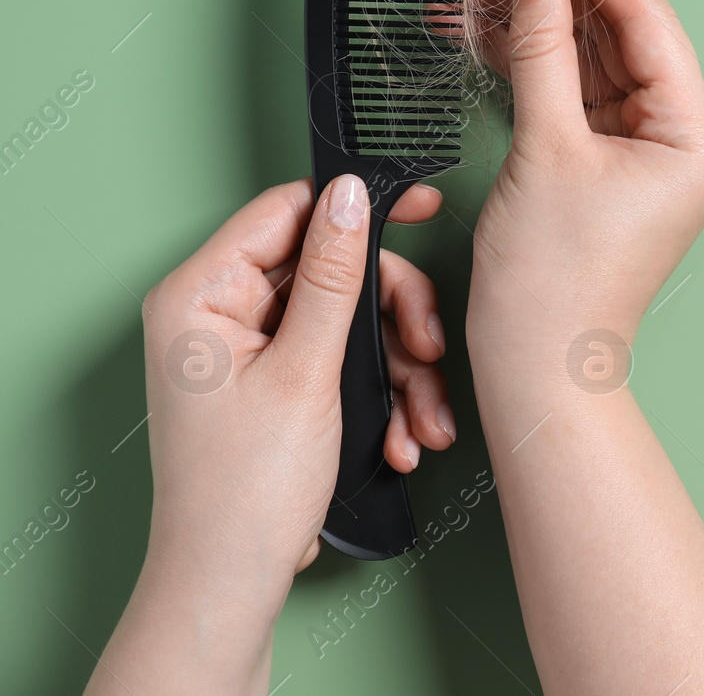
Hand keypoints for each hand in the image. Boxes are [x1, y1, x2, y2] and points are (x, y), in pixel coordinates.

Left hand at [90, 176, 456, 693]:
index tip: (420, 209)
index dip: (357, 209)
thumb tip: (351, 198)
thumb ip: (334, 278)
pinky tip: (399, 433)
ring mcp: (246, 349)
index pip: (287, 213)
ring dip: (395, 367)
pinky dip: (377, 394)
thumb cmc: (243, 491)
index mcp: (200, 295)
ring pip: (346, 320)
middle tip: (426, 348)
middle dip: (391, 316)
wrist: (231, 583)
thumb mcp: (304, 373)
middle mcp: (218, 314)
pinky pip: (339, 360)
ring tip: (420, 415)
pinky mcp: (273, 382)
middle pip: (331, 270)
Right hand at [437, 0, 703, 361]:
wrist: (536, 363)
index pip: (647, 21)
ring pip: (589, 59)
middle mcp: (680, 140)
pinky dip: (529, 61)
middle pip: (618, 34)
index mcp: (695, 137)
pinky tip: (487, 24)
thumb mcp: (545, 147)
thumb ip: (539, 47)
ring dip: (532, 19)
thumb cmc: (555, 280)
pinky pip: (571, 93)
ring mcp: (642, 152)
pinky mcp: (604, 164)